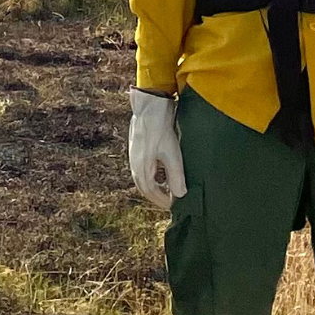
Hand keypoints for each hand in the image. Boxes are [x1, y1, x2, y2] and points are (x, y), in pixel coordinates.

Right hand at [128, 88, 187, 209]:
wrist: (150, 108)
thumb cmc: (161, 131)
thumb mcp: (172, 155)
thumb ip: (175, 176)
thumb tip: (179, 195)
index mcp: (141, 169)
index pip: (151, 192)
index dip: (163, 200)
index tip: (174, 205)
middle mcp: (135, 165)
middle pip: (145, 188)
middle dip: (158, 196)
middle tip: (171, 201)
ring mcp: (134, 156)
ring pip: (144, 178)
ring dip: (155, 186)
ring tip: (169, 188)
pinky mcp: (137, 149)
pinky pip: (143, 169)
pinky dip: (153, 175)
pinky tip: (163, 172)